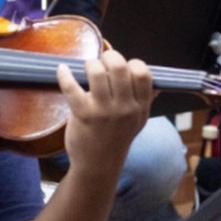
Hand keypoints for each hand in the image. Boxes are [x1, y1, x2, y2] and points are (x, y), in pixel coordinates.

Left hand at [57, 51, 153, 183]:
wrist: (99, 164)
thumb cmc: (117, 139)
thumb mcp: (139, 121)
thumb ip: (146, 101)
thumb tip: (157, 84)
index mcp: (140, 106)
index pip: (143, 73)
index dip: (133, 63)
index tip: (124, 66)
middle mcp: (125, 108)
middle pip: (120, 67)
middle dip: (110, 56)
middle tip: (103, 59)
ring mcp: (104, 111)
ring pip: (96, 73)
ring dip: (90, 64)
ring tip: (88, 67)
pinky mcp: (83, 115)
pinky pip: (72, 87)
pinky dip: (64, 75)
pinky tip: (62, 70)